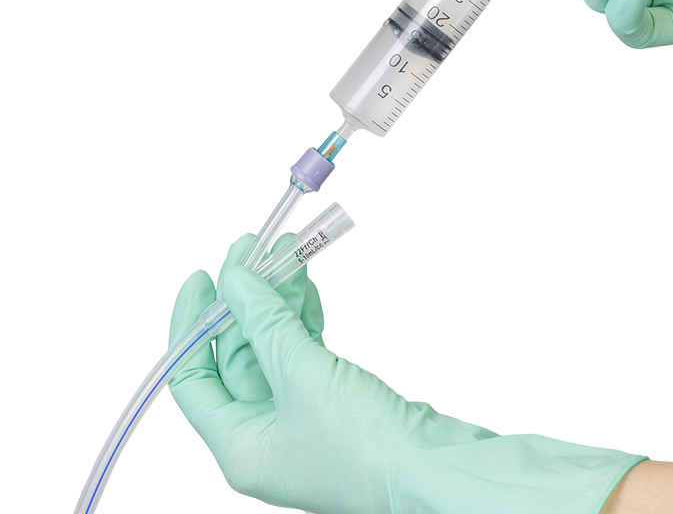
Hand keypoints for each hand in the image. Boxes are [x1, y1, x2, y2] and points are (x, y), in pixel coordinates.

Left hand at [169, 236, 643, 513]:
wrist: (433, 468)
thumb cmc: (364, 445)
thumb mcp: (302, 375)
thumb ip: (264, 322)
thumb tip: (235, 279)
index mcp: (239, 444)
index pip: (193, 377)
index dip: (192, 324)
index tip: (203, 277)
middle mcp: (263, 434)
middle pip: (237, 354)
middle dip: (244, 299)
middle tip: (253, 250)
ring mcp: (298, 416)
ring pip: (274, 347)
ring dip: (277, 301)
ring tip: (283, 254)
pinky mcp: (330, 400)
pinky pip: (304, 351)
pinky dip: (303, 318)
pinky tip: (304, 285)